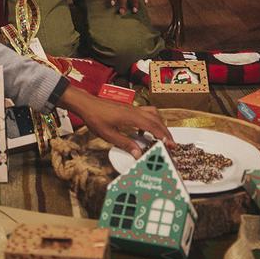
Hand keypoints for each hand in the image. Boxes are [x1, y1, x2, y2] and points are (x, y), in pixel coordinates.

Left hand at [58, 85, 172, 157]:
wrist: (87, 104)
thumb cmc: (95, 118)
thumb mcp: (108, 134)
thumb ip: (125, 144)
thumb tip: (138, 154)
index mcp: (131, 117)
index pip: (152, 126)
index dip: (163, 136)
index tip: (171, 145)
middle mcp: (135, 111)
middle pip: (156, 120)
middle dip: (166, 132)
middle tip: (172, 144)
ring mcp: (133, 108)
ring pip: (153, 114)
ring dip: (160, 125)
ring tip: (162, 137)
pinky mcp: (129, 109)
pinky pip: (146, 113)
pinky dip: (151, 121)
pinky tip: (144, 132)